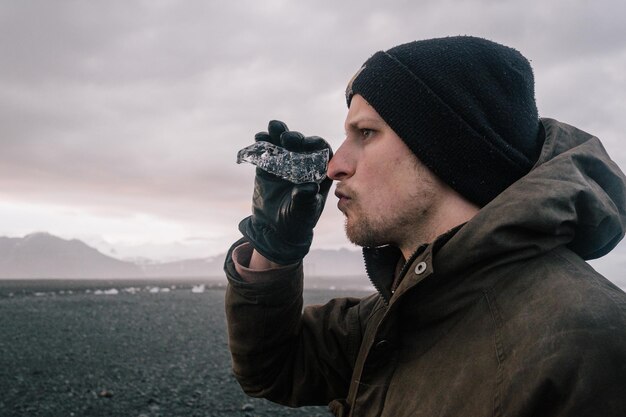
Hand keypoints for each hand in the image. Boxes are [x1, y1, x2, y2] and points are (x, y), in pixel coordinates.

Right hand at [238, 120, 332, 264]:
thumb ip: (306, 199)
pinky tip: (260, 138)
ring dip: (279, 133)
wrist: (274, 229)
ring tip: (273, 127)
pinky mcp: (269, 166)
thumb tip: (309, 187)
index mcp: (319, 173)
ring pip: (284, 143)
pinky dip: (264, 143)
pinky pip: (267, 151)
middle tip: (287, 138)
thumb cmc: (296, 221)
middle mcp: (304, 165)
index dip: (315, 144)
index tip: (306, 143)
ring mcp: (286, 163)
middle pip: (302, 144)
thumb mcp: (304, 212)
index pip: (322, 152)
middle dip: (295, 138)